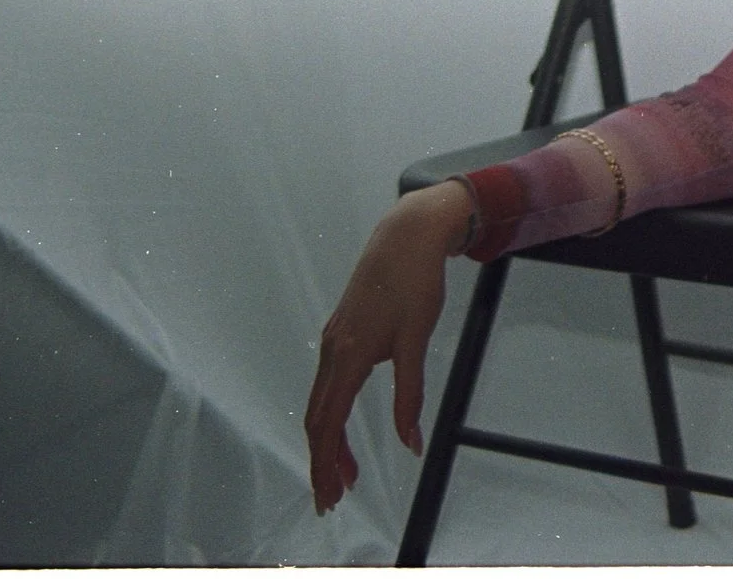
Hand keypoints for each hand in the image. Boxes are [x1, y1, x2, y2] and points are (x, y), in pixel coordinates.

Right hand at [304, 180, 473, 513]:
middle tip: (332, 498)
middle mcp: (331, 351)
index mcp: (347, 357)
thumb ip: (410, 396)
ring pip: (320, 402)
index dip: (326, 464)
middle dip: (322, 462)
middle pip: (316, 420)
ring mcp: (332, 340)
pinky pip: (327, 384)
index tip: (330, 496)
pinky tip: (344, 427)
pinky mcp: (341, 332)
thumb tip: (411, 443)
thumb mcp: (416, 342)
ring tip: (345, 472)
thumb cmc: (415, 283)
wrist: (406, 235)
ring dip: (328, 441)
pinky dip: (332, 414)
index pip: (327, 425)